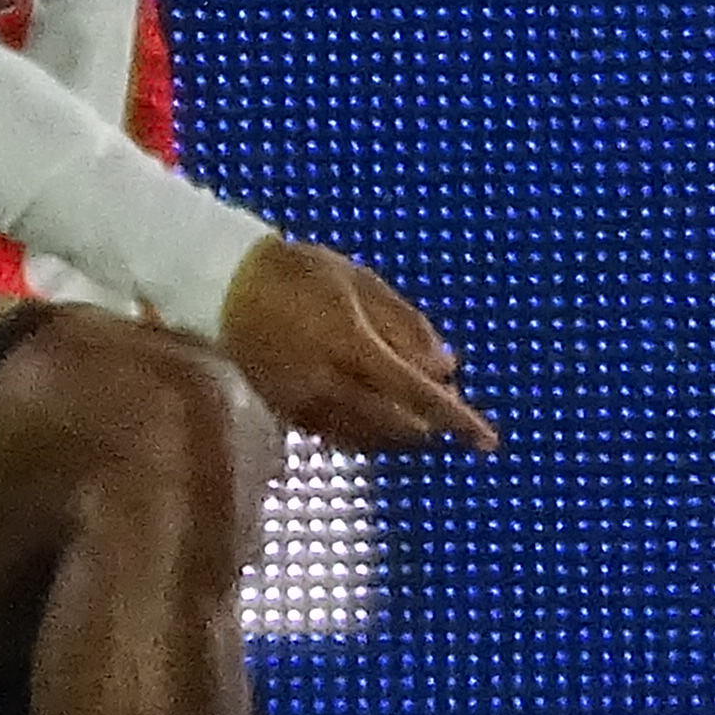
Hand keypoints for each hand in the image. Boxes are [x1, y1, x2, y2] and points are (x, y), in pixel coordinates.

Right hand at [219, 237, 492, 452]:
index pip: (417, 395)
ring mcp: (305, 404)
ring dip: (403, 434)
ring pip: (371, 440)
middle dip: (431, 426)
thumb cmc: (300, 273)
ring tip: (419, 412)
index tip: (488, 441)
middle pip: (397, 427)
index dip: (457, 419)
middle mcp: (328, 384)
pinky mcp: (288, 414)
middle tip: (449, 407)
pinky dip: (371, 435)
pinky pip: (342, 438)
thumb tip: (449, 368)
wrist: (225, 286)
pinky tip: (381, 418)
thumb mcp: (361, 282)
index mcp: (350, 345)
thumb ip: (407, 325)